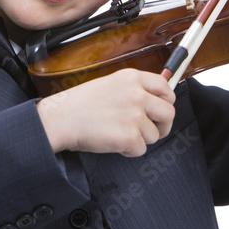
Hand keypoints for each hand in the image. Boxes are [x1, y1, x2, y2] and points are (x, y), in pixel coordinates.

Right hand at [36, 69, 176, 156]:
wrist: (59, 119)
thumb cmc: (78, 104)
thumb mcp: (109, 84)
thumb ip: (133, 88)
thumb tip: (155, 99)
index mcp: (132, 78)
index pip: (166, 87)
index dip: (166, 101)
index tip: (162, 109)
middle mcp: (137, 94)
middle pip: (169, 113)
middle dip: (162, 125)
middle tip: (149, 130)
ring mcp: (135, 116)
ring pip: (154, 134)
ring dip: (140, 139)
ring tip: (119, 133)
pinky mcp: (130, 136)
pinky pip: (142, 149)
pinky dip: (129, 151)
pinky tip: (114, 142)